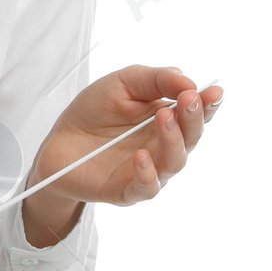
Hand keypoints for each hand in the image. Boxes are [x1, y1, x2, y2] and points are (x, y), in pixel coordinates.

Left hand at [30, 65, 222, 209]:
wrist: (57, 141)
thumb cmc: (93, 112)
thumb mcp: (122, 83)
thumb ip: (154, 79)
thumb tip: (188, 81)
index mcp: (167, 119)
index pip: (195, 113)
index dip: (208, 104)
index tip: (214, 91)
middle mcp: (163, 146)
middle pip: (191, 138)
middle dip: (193, 118)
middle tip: (189, 100)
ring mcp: (149, 170)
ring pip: (174, 162)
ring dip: (173, 140)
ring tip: (164, 118)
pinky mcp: (127, 190)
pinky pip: (146, 188)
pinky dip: (147, 173)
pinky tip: (141, 156)